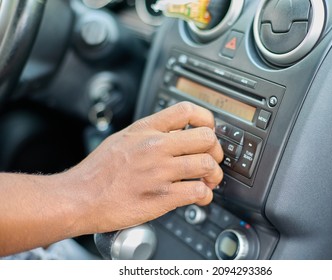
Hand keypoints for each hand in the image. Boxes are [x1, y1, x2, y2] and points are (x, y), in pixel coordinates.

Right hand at [67, 102, 223, 233]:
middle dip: (216, 150)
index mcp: (145, 129)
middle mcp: (155, 146)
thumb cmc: (97, 172)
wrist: (79, 197)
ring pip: (207, 165)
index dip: (206, 119)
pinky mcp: (162, 196)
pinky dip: (205, 196)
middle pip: (206, 138)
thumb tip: (172, 133)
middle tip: (213, 159)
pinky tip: (200, 197)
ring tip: (210, 180)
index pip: (187, 110)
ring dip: (215, 175)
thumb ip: (148, 133)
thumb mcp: (122, 139)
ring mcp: (160, 171)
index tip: (209, 129)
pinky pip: (198, 192)